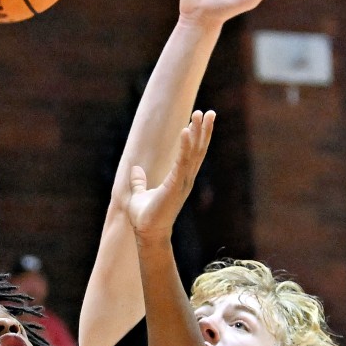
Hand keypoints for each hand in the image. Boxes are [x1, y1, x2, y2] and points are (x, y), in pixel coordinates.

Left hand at [125, 111, 214, 241]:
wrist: (147, 233)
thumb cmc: (145, 217)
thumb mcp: (140, 194)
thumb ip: (138, 181)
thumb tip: (135, 169)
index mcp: (180, 179)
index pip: (192, 154)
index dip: (198, 137)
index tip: (202, 120)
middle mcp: (185, 179)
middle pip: (198, 150)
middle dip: (204, 130)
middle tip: (210, 112)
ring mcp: (183, 182)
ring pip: (194, 152)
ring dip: (198, 133)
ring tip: (201, 114)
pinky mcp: (176, 185)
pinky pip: (182, 161)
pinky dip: (185, 146)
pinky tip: (186, 130)